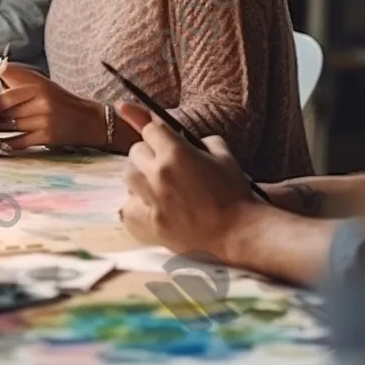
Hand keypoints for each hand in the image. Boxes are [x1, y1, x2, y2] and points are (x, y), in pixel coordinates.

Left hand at [0, 64, 103, 153]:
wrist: (86, 120)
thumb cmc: (59, 100)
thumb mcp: (41, 82)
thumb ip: (19, 77)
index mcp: (38, 85)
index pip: (5, 90)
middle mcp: (41, 101)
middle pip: (5, 109)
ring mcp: (44, 120)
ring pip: (10, 126)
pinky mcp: (46, 137)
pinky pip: (18, 141)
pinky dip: (8, 142)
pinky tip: (4, 141)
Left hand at [119, 105, 252, 259]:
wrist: (237, 235)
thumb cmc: (234, 196)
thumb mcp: (224, 157)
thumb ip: (203, 140)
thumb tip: (187, 136)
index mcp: (176, 153)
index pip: (150, 129)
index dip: (157, 134)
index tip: (161, 139)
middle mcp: (158, 173)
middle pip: (135, 151)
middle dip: (149, 154)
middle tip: (164, 165)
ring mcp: (150, 200)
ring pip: (129, 177)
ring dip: (141, 178)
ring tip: (157, 187)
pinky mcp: (146, 224)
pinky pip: (126, 207)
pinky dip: (135, 206)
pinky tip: (151, 207)